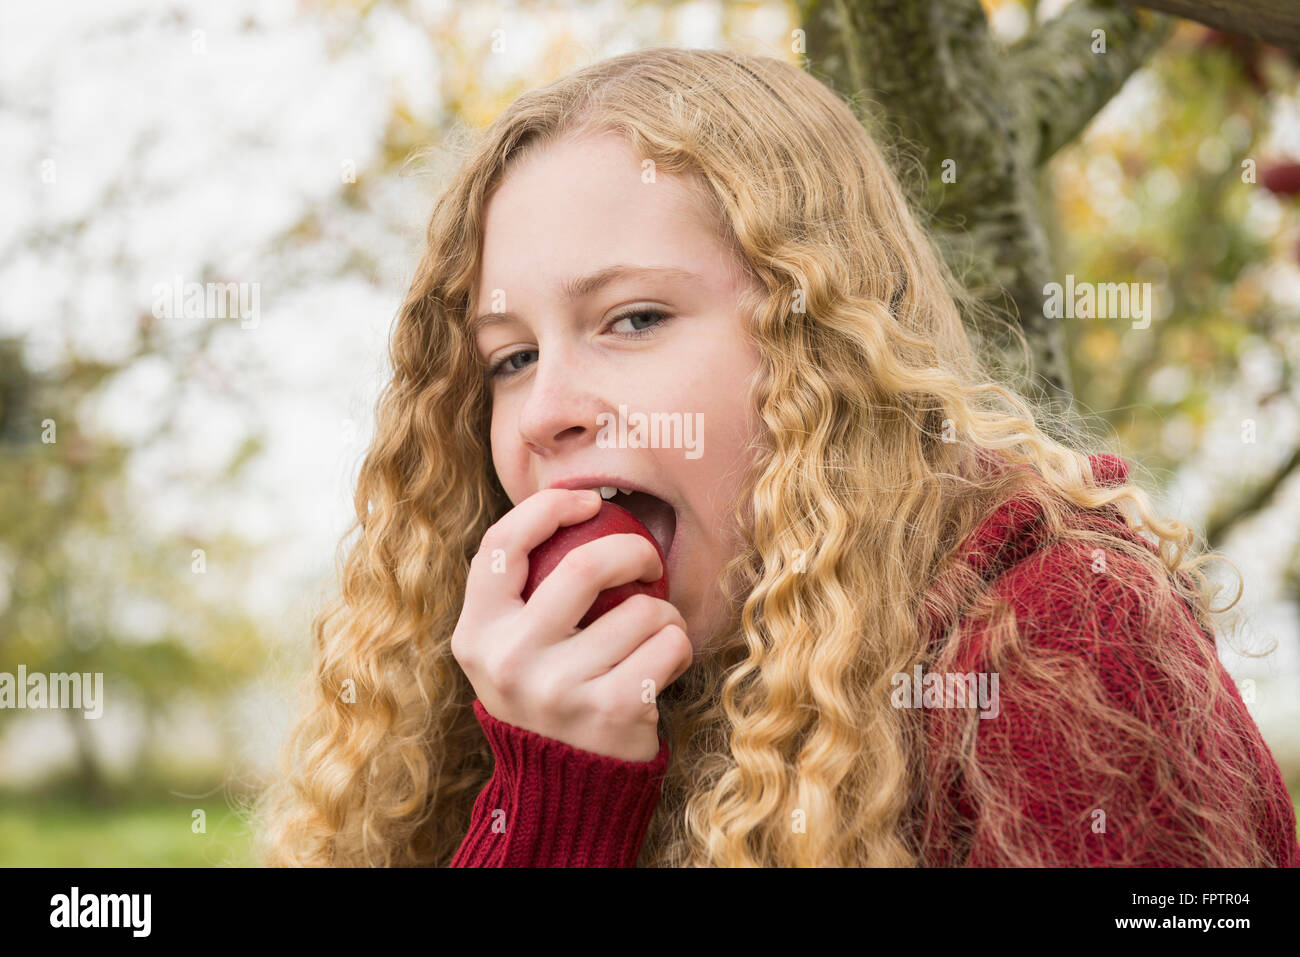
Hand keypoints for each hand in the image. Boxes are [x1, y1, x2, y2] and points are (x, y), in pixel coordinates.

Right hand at [451, 488, 692, 761]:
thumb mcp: (507, 650)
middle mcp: (510, 660)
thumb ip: (519, 593)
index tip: (588, 502)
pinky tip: (663, 664)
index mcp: (476, 636)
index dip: (549, 508)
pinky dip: (678, 647)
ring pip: (643, 609)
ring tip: (653, 633)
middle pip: (586, 566)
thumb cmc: (546, 695)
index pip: (502, 546)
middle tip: (647, 563)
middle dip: (634, 552)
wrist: (564, 791)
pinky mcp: (612, 710)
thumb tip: (566, 503)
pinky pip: (670, 646)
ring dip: (664, 614)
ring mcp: (560, 688)